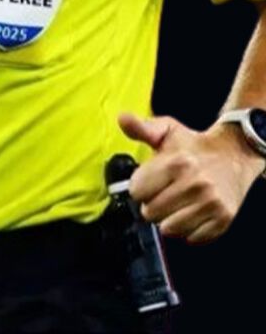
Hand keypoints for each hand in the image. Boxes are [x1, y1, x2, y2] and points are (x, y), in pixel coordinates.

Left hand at [118, 112, 264, 243]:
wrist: (235, 155)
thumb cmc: (194, 146)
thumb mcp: (167, 130)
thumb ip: (141, 128)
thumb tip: (123, 119)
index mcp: (177, 163)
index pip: (137, 192)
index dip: (139, 188)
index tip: (149, 182)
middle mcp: (196, 184)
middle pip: (150, 213)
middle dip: (152, 204)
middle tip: (164, 193)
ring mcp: (211, 203)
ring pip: (169, 229)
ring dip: (169, 219)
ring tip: (177, 203)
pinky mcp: (223, 218)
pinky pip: (192, 238)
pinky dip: (189, 229)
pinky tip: (192, 212)